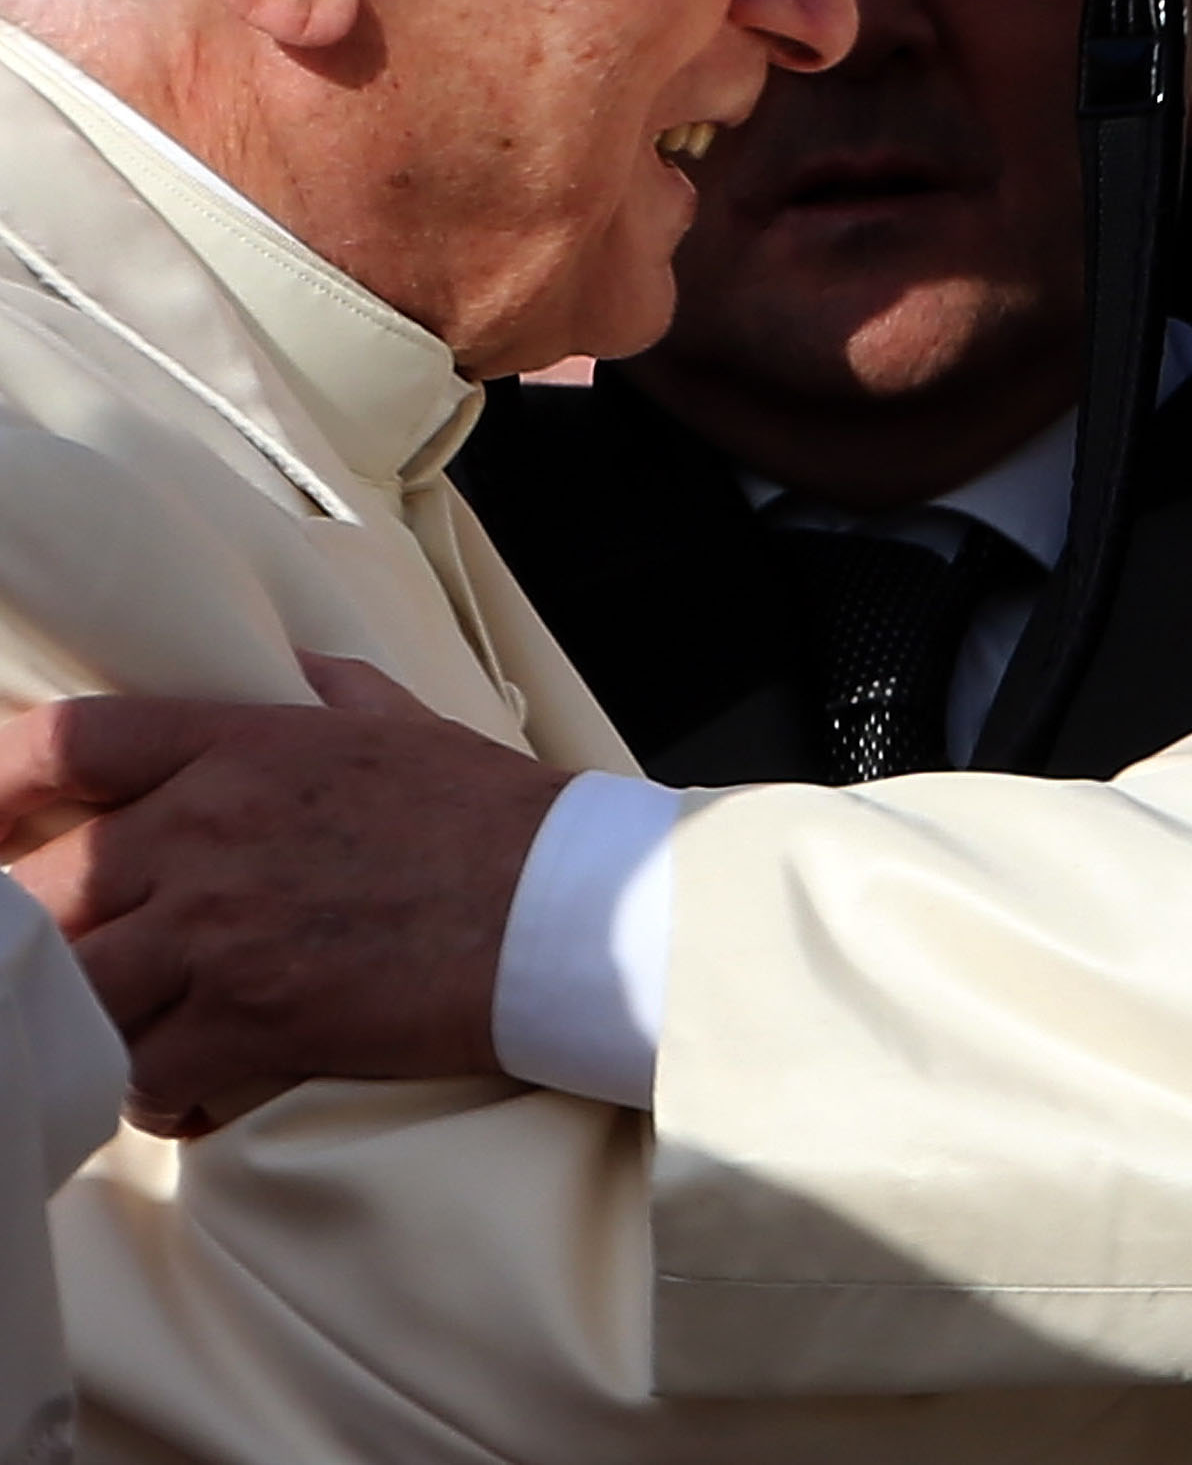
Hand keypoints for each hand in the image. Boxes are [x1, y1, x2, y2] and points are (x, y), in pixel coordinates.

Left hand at [0, 654, 565, 1134]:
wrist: (566, 907)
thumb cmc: (495, 816)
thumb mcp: (402, 720)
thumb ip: (325, 691)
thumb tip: (291, 669)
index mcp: (240, 745)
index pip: (70, 742)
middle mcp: (208, 831)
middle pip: (47, 888)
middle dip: (42, 931)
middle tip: (79, 956)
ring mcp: (221, 932)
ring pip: (75, 991)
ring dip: (92, 1020)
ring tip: (131, 1032)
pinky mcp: (250, 1024)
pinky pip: (140, 1078)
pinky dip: (152, 1096)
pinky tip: (192, 1091)